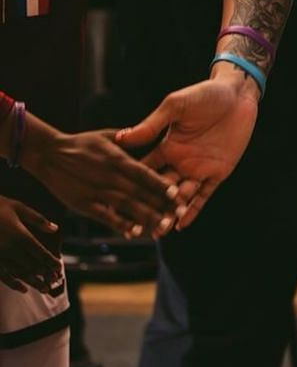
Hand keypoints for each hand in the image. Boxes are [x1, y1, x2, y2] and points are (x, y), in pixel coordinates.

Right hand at [0, 197, 60, 295]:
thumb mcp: (18, 207)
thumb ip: (37, 219)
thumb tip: (55, 229)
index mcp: (19, 234)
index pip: (39, 252)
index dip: (51, 261)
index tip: (60, 267)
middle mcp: (9, 248)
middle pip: (31, 265)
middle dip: (45, 274)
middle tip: (55, 282)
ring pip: (18, 273)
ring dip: (32, 281)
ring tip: (44, 289)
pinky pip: (1, 275)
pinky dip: (12, 284)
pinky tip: (22, 289)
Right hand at [29, 129, 176, 236]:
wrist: (47, 153)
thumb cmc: (80, 143)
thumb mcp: (106, 135)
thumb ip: (128, 138)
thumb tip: (146, 133)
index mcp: (117, 159)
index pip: (144, 174)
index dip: (161, 184)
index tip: (177, 193)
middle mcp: (110, 176)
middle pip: (140, 193)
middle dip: (161, 204)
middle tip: (179, 214)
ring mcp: (97, 191)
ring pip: (126, 206)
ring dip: (146, 218)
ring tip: (164, 226)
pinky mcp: (84, 203)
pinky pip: (105, 216)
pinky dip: (120, 224)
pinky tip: (135, 232)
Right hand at [115, 74, 258, 228]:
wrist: (236, 94)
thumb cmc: (203, 96)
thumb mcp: (175, 107)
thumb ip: (152, 125)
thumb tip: (122, 138)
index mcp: (165, 147)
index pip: (144, 170)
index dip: (132, 186)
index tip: (113, 201)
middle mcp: (179, 162)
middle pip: (160, 189)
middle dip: (149, 207)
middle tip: (135, 226)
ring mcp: (199, 168)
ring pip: (180, 197)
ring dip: (169, 212)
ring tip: (156, 230)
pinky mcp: (218, 172)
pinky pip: (204, 195)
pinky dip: (193, 209)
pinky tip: (182, 224)